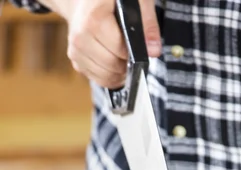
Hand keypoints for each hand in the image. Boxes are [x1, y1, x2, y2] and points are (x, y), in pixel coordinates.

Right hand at [42, 0, 161, 87]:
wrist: (84, 0)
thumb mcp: (135, 1)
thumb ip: (147, 23)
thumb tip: (153, 51)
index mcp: (94, 19)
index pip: (120, 50)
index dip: (134, 52)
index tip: (139, 46)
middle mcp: (80, 37)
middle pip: (112, 66)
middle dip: (127, 64)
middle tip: (133, 53)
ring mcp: (76, 50)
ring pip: (106, 77)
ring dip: (120, 73)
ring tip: (125, 58)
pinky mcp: (76, 61)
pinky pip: (99, 79)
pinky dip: (110, 76)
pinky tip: (115, 63)